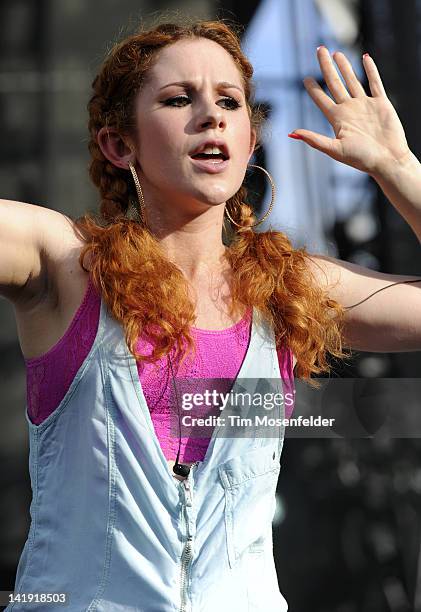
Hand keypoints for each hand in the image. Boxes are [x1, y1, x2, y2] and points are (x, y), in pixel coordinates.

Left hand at [289, 47, 410, 178]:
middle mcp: (349, 110)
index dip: (313, 88)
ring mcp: (365, 105)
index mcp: (337, 120)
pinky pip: (375, 82)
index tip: (305, 78)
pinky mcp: (381, 103)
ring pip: (352, 80)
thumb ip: (314, 140)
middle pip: (335, 83)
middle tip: (319, 50)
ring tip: (337, 54)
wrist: (387, 160)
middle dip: (326, 67)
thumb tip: (292, 134)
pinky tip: (365, 58)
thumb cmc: (361, 159)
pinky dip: (371, 70)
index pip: (321, 100)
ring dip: (345, 67)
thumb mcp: (334, 150)